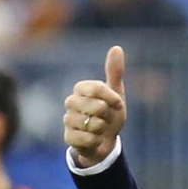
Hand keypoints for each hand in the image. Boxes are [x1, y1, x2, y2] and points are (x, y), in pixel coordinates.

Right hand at [64, 45, 126, 168]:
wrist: (105, 141)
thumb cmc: (109, 114)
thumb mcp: (116, 93)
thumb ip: (115, 72)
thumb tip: (116, 47)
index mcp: (80, 88)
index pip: (97, 88)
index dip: (112, 98)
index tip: (119, 104)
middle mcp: (70, 102)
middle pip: (98, 107)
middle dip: (108, 116)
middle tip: (106, 118)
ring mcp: (67, 120)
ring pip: (94, 124)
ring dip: (103, 129)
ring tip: (100, 129)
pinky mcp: (68, 137)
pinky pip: (88, 139)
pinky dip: (96, 140)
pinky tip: (95, 139)